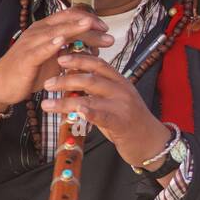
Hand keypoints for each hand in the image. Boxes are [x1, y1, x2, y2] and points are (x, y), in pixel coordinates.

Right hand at [0, 6, 113, 107]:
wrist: (2, 83)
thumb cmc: (30, 71)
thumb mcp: (55, 59)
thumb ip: (72, 51)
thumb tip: (93, 48)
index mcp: (46, 29)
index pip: (70, 16)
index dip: (88, 18)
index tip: (105, 28)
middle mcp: (39, 31)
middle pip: (67, 22)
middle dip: (88, 25)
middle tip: (107, 32)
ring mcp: (32, 43)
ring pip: (56, 32)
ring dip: (75, 29)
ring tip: (90, 25)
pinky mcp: (26, 57)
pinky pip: (40, 49)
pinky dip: (52, 44)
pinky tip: (62, 41)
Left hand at [40, 52, 171, 166]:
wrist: (152, 142)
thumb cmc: (131, 122)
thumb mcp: (117, 100)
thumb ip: (99, 91)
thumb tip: (74, 81)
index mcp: (120, 81)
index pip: (98, 64)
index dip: (78, 59)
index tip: (60, 57)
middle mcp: (122, 90)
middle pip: (91, 78)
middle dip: (66, 78)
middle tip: (48, 82)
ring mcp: (122, 105)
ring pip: (90, 97)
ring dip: (65, 100)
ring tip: (47, 103)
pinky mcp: (122, 122)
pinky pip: (101, 115)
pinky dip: (88, 112)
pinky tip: (76, 111)